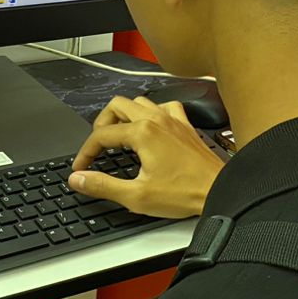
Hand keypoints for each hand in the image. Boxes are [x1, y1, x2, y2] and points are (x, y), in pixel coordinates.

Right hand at [68, 95, 224, 217]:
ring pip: (139, 102)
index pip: (101, 135)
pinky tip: (150, 126)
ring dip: (123, 115)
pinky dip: (152, 112)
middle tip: (96, 146)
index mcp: (143, 133)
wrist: (219, 190)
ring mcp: (172, 120)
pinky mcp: (184, 126)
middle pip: (116, 107)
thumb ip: (103, 186)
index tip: (81, 168)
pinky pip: (164, 106)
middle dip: (100, 125)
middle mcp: (156, 120)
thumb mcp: (136, 196)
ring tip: (117, 134)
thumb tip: (78, 179)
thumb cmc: (185, 193)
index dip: (85, 152)